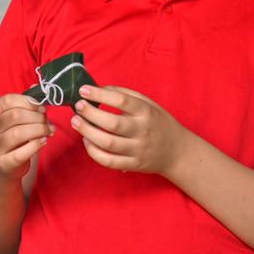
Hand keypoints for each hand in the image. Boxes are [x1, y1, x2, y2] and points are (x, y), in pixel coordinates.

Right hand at [0, 93, 53, 181]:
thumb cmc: (9, 139)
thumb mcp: (13, 120)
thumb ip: (24, 104)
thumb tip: (35, 87)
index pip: (8, 100)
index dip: (28, 102)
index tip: (41, 107)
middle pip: (15, 116)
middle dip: (37, 116)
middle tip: (48, 120)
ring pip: (18, 133)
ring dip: (39, 130)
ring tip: (50, 130)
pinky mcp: (4, 163)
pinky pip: (21, 153)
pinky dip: (36, 145)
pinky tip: (44, 141)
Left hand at [71, 85, 190, 175]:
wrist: (177, 151)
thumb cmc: (157, 122)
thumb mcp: (148, 103)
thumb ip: (125, 94)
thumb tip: (98, 89)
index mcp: (146, 112)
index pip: (121, 101)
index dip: (99, 95)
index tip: (83, 90)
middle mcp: (143, 131)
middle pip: (112, 123)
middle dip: (90, 114)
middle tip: (78, 106)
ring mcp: (138, 150)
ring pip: (108, 143)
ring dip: (87, 132)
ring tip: (76, 121)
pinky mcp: (133, 164)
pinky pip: (109, 161)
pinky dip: (93, 152)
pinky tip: (86, 141)